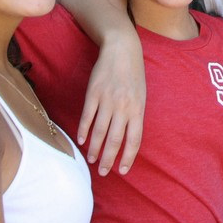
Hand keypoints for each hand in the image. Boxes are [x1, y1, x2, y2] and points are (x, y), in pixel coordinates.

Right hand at [76, 33, 145, 174]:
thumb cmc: (133, 74)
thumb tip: (128, 139)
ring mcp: (107, 100)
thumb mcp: (141, 95)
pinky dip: (83, 130)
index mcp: (138, 109)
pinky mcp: (93, 93)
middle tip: (102, 172)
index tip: (122, 171)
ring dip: (94, 148)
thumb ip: (135, 116)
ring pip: (99, 131)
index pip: (134, 139)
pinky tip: (81, 140)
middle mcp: (123, 107)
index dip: (128, 157)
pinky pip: (87, 116)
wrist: (122, 49)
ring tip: (91, 160)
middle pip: (115, 140)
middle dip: (108, 159)